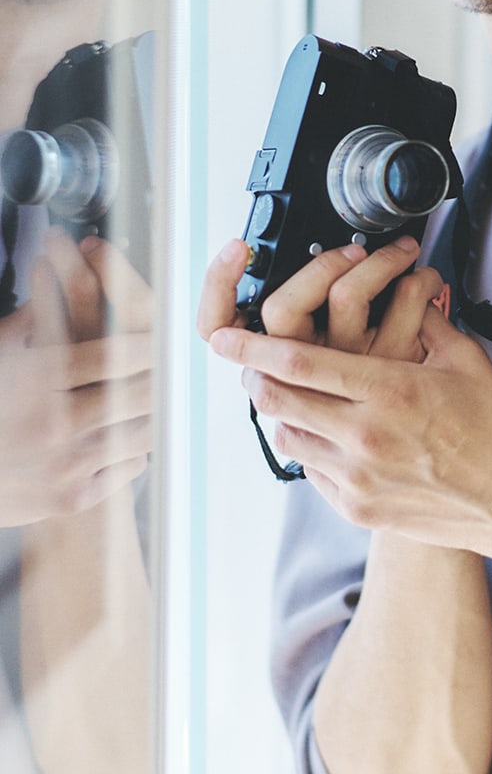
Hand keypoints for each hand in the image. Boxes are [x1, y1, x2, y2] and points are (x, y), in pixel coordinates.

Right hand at [0, 227, 152, 526]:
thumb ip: (34, 318)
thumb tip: (61, 275)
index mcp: (37, 379)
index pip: (115, 353)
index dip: (148, 343)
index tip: (162, 338)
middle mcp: (56, 422)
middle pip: (140, 391)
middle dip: (162, 375)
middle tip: (174, 364)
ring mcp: (65, 464)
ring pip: (142, 429)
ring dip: (154, 410)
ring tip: (160, 395)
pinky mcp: (70, 498)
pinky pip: (129, 465)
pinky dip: (135, 447)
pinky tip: (130, 434)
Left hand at [202, 236, 491, 565]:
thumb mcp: (464, 360)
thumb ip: (424, 319)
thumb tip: (401, 290)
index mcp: (390, 390)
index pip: (299, 361)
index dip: (252, 346)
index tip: (224, 335)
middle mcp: (364, 435)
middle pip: (276, 399)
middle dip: (253, 374)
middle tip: (250, 360)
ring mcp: (356, 476)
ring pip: (286, 435)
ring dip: (280, 410)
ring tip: (293, 395)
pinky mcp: (356, 507)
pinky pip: (309, 469)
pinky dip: (308, 445)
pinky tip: (328, 432)